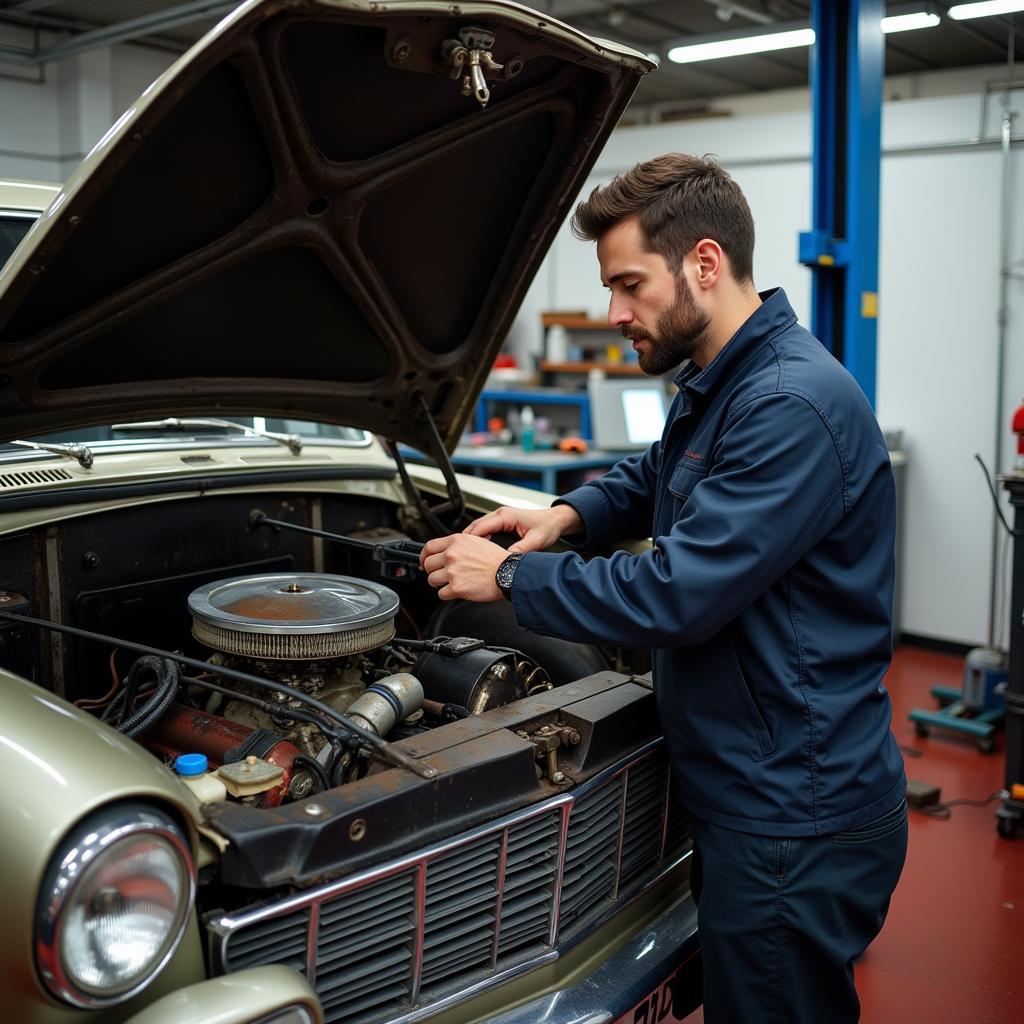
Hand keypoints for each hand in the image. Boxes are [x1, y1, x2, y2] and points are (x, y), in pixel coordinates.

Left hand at [419, 533, 508, 601]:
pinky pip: (441, 594)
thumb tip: (446, 551)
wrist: (507, 573)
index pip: (429, 546)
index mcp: (457, 541)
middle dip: (433, 571)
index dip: (424, 556)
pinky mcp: (456, 587)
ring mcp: (453, 571)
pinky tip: (456, 591)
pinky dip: (447, 595)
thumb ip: (459, 545)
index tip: (424, 561)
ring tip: (450, 583)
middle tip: (441, 574)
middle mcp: (452, 555)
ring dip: (439, 584)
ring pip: (432, 580)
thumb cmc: (497, 560)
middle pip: (428, 564)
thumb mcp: (477, 541)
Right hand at [463, 504, 581, 553]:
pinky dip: (478, 538)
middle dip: (464, 540)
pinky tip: (475, 550)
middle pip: (475, 526)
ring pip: (478, 527)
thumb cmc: (548, 527)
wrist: (556, 520)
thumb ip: (521, 550)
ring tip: (463, 554)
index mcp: (506, 515)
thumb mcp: (536, 541)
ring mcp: (500, 517)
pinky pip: (484, 529)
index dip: (469, 540)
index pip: (481, 526)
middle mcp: (501, 514)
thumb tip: (507, 561)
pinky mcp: (502, 521)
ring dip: (470, 539)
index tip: (462, 551)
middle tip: (456, 554)